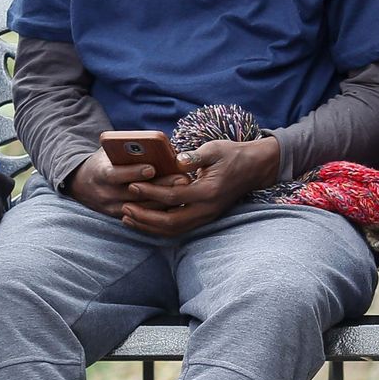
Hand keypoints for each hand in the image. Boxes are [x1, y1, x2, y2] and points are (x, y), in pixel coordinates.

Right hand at [66, 148, 189, 217]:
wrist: (81, 184)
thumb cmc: (103, 162)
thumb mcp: (109, 153)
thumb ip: (126, 150)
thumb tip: (157, 148)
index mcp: (100, 173)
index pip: (115, 174)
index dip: (133, 172)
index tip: (152, 168)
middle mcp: (105, 193)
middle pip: (135, 193)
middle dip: (160, 186)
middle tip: (182, 179)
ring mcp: (112, 208)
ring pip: (142, 208)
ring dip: (164, 200)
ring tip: (184, 191)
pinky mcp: (119, 217)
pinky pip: (142, 217)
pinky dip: (158, 211)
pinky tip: (176, 204)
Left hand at [121, 138, 279, 236]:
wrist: (255, 168)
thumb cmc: (232, 154)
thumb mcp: (214, 149)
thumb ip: (194, 156)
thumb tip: (175, 160)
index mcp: (208, 191)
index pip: (173, 197)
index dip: (150, 192)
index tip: (131, 185)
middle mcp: (207, 209)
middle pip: (170, 222)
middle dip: (144, 217)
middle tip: (124, 207)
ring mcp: (207, 216)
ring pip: (174, 230)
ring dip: (149, 226)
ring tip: (127, 217)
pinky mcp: (204, 218)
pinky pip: (179, 229)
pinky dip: (159, 228)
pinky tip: (143, 221)